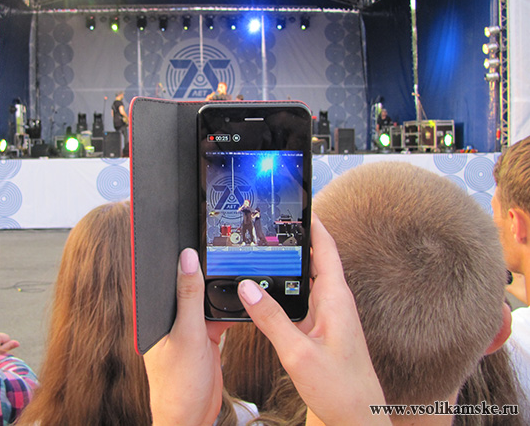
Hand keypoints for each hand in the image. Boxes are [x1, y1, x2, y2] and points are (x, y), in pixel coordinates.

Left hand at [143, 248, 231, 425]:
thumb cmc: (178, 385)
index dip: (169, 251)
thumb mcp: (187, 335)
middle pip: (186, 282)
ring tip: (231, 264)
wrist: (193, 419)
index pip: (161, 274)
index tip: (179, 225)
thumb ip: (189, 297)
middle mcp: (169, 317)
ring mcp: (189, 327)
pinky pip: (218, 314)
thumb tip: (187, 259)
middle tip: (215, 240)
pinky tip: (241, 298)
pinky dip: (229, 308)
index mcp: (155, 313)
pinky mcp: (205, 337)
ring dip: (217, 287)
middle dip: (199, 265)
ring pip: (205, 296)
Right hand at [237, 215, 390, 424]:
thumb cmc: (341, 388)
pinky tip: (267, 291)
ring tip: (265, 248)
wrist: (358, 418)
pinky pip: (302, 299)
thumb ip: (271, 319)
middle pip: (315, 258)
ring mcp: (329, 315)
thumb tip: (247, 287)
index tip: (298, 201)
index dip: (313, 222)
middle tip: (272, 220)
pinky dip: (285, 289)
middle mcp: (335, 301)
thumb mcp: (298, 352)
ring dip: (289, 264)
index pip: (325, 247)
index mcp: (336, 298)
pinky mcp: (322, 328)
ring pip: (306, 279)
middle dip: (295, 238)